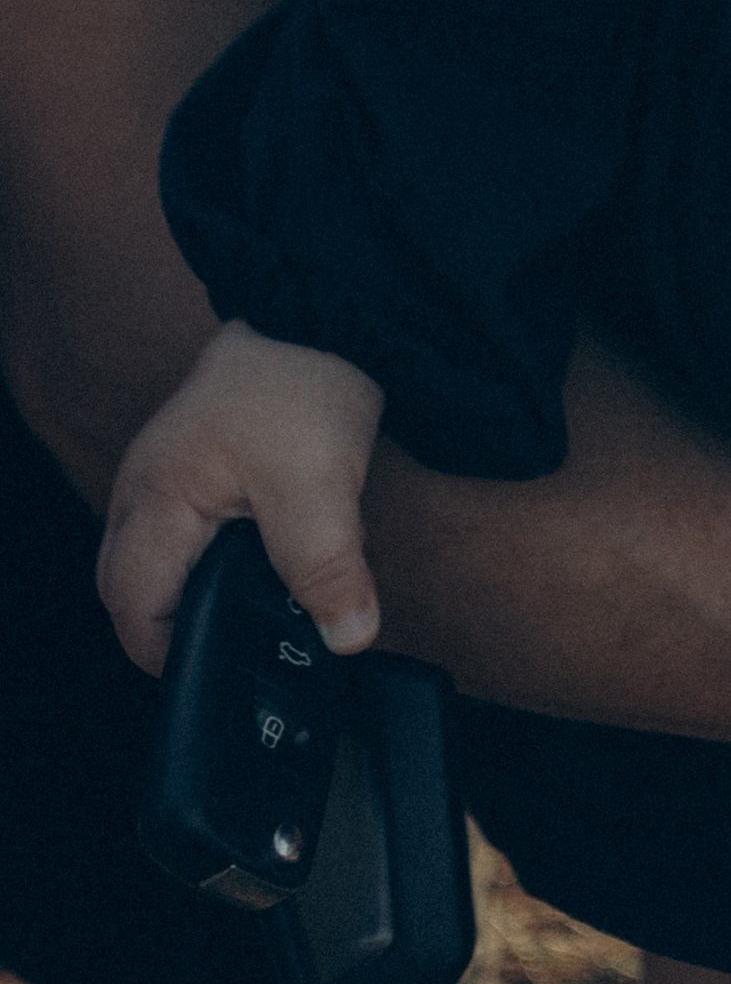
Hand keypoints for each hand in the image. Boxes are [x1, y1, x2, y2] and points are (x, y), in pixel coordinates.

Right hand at [98, 318, 385, 673]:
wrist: (321, 309)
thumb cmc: (304, 388)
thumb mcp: (321, 485)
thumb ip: (328, 569)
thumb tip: (348, 638)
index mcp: (156, 497)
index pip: (133, 605)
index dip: (169, 652)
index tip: (220, 673)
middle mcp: (142, 486)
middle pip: (129, 588)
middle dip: (171, 628)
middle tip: (233, 650)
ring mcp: (162, 471)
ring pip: (153, 560)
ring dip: (190, 592)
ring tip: (252, 609)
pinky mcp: (191, 461)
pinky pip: (179, 531)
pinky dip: (206, 558)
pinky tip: (258, 562)